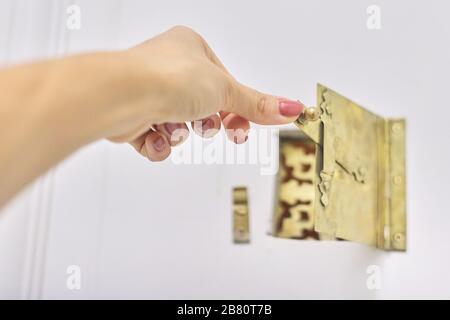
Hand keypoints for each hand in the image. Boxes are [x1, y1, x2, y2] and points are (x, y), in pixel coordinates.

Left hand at [106, 26, 303, 160]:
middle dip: (205, 123)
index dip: (234, 109)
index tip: (241, 129)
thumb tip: (291, 109)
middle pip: (201, 106)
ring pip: (178, 125)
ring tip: (172, 127)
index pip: (223, 84)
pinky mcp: (132, 115)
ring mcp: (148, 91)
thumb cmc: (167, 78)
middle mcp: (168, 67)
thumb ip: (256, 105)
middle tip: (207, 128)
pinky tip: (154, 137)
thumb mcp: (224, 90)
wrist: (122, 95)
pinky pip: (155, 137)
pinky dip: (158, 143)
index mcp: (190, 48)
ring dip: (179, 133)